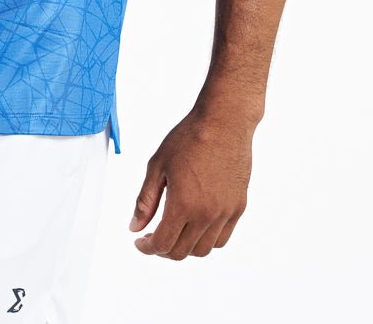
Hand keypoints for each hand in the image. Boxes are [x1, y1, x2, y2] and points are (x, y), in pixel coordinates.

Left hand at [128, 109, 252, 258]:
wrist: (224, 122)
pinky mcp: (238, 207)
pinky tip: (195, 225)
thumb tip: (135, 227)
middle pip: (181, 251)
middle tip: (153, 235)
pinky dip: (206, 240)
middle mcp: (206, 214)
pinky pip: (221, 238)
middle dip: (163, 249)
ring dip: (184, 247)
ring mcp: (225, 213)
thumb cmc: (189, 138)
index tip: (140, 241)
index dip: (147, 248)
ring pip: (203, 249)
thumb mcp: (157, 165)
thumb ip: (145, 200)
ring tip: (174, 231)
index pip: (163, 244)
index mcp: (183, 204)